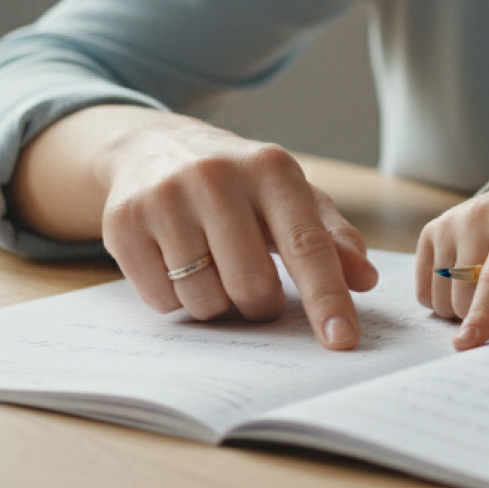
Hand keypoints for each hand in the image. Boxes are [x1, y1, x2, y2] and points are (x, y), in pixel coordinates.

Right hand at [13, 105, 378, 349]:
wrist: (154, 148)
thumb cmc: (240, 185)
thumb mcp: (291, 196)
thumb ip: (331, 237)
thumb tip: (365, 280)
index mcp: (270, 168)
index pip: (306, 245)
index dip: (326, 297)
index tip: (342, 340)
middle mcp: (216, 177)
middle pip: (251, 285)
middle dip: (261, 305)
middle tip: (258, 291)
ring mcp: (164, 198)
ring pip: (204, 299)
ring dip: (217, 304)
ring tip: (213, 267)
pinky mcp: (122, 223)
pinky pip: (160, 300)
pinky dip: (176, 298)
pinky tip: (177, 263)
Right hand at [415, 154, 488, 349]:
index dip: (483, 314)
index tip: (467, 343)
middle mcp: (477, 219)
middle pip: (465, 296)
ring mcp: (449, 223)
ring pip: (442, 299)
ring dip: (471, 308)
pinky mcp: (431, 231)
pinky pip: (425, 290)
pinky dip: (448, 298)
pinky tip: (472, 279)